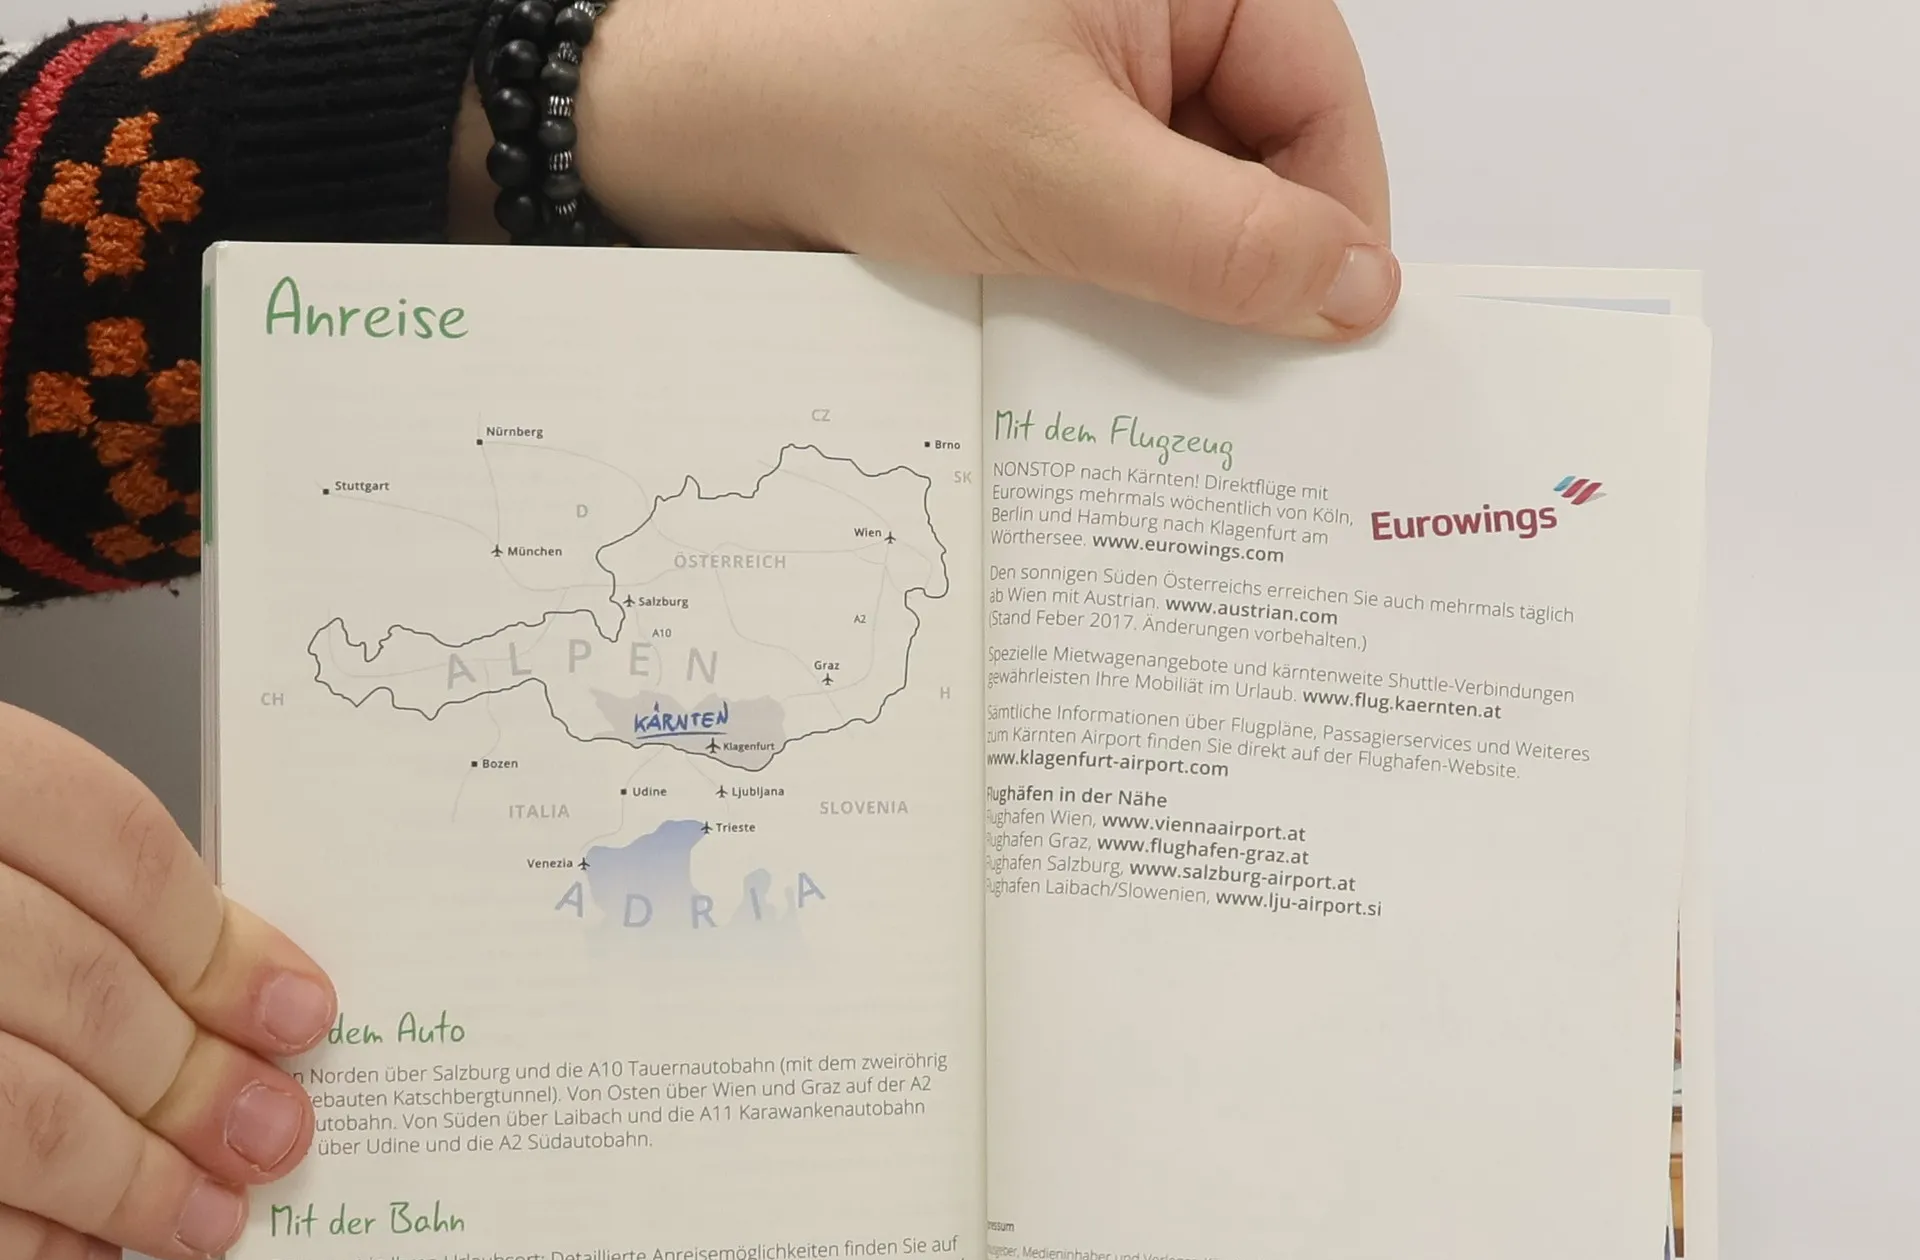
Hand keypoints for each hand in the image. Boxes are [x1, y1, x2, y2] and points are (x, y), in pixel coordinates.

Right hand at [0, 706, 334, 1259]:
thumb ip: (75, 893)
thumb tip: (244, 996)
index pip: (109, 843)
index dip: (222, 943)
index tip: (298, 1013)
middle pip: (78, 986)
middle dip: (198, 1081)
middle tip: (271, 1132)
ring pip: (14, 1110)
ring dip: (131, 1181)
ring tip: (206, 1213)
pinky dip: (23, 1247)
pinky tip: (82, 1251)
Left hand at [488, 0, 1394, 338]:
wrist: (691, 128)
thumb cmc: (858, 102)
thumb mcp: (1066, 179)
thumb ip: (1228, 240)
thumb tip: (1362, 293)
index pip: (1320, 96)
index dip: (1337, 222)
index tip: (1333, 339)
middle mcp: (1147, 13)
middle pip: (1264, 154)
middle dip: (1253, 267)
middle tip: (1249, 386)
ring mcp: (1091, 80)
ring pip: (1191, 202)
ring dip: (1181, 290)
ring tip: (1160, 368)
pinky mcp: (1040, 143)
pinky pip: (1123, 223)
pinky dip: (1122, 288)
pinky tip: (1103, 343)